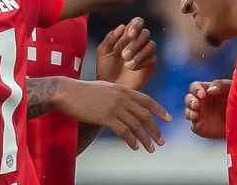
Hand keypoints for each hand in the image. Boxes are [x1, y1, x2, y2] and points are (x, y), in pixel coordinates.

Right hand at [55, 77, 171, 151]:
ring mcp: (114, 107)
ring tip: (150, 148)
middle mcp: (122, 97)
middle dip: (155, 129)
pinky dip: (131, 140)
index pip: (147, 100)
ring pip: (136, 125)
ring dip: (145, 139)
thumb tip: (129, 103)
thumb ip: (119, 94)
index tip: (169, 119)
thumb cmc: (84, 91)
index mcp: (124, 89)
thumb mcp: (106, 87)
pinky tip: (134, 147)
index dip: (159, 110)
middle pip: (145, 115)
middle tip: (161, 140)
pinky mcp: (105, 117)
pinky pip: (123, 132)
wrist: (67, 92)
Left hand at [96, 17, 157, 89]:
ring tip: (127, 64)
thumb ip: (110, 38)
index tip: (130, 34)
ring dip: (139, 53)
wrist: (109, 87)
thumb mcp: (103, 52)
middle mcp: (138, 42)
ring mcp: (145, 53)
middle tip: (124, 55)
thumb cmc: (105, 69)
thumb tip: (122, 26)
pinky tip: (132, 68)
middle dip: (136, 43)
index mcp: (127, 36)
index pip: (138, 22)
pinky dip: (142, 62)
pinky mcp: (150, 65)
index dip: (137, 25)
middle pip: (146, 33)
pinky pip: (152, 58)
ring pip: (151, 45)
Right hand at [184, 79, 231, 138]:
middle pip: (188, 99)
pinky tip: (199, 123)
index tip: (202, 94)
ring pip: (188, 112)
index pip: (194, 87)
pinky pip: (194, 127)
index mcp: (205, 90)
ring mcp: (200, 115)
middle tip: (196, 104)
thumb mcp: (231, 88)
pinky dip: (194, 125)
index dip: (196, 90)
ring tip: (195, 114)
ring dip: (189, 113)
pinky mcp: (202, 127)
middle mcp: (200, 102)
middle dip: (190, 101)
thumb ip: (221, 85)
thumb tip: (209, 90)